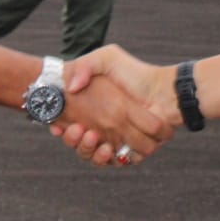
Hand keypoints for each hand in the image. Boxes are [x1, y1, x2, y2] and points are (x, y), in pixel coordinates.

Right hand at [52, 56, 174, 166]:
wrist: (163, 90)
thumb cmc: (136, 73)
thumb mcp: (107, 59)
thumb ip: (86, 65)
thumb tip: (70, 87)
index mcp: (96, 110)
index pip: (70, 124)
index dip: (61, 127)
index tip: (55, 125)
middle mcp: (104, 127)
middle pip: (79, 143)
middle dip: (73, 140)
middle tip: (75, 129)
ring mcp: (117, 140)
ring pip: (93, 155)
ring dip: (87, 149)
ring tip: (90, 136)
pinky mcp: (130, 151)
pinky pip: (113, 162)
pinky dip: (105, 158)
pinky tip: (104, 148)